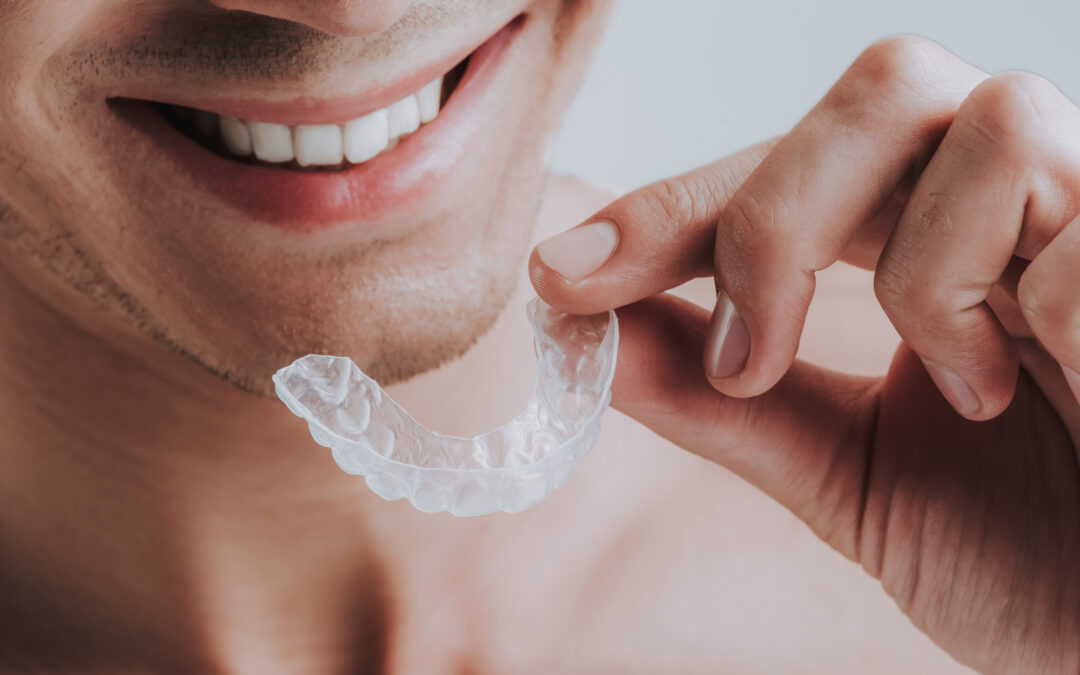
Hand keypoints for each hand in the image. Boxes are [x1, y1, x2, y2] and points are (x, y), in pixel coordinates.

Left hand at [529, 36, 1079, 673]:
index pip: (785, 163)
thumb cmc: (1021, 554)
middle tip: (746, 358)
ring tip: (964, 391)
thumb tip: (582, 329)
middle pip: (884, 86)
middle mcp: (1020, 199)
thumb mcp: (846, 474)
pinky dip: (1042, 316)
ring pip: (992, 121)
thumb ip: (723, 400)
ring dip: (930, 275)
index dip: (669, 209)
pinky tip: (1056, 386)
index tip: (565, 276)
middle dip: (772, 216)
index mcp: (934, 233)